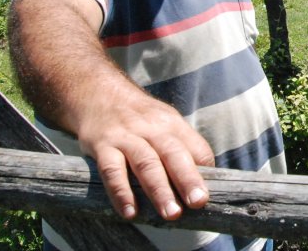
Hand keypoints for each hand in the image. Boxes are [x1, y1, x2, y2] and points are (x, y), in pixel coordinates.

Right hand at [76, 92, 215, 220]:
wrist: (99, 93)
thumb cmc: (140, 118)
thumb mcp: (164, 123)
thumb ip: (182, 147)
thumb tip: (203, 180)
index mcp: (173, 124)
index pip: (197, 148)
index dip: (204, 171)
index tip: (208, 195)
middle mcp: (152, 128)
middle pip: (173, 153)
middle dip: (187, 179)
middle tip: (198, 202)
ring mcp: (126, 136)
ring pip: (146, 163)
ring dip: (159, 190)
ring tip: (171, 214)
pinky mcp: (102, 145)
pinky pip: (112, 170)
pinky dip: (121, 192)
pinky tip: (129, 213)